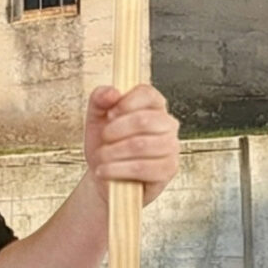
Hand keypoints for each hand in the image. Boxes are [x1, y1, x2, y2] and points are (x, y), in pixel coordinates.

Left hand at [82, 83, 180, 208]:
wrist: (104, 175)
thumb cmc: (104, 144)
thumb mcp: (96, 117)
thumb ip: (100, 98)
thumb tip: (113, 92)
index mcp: (154, 105)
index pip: (148, 93)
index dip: (125, 103)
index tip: (109, 115)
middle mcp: (168, 123)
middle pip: (143, 120)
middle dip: (115, 131)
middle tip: (104, 139)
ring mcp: (171, 147)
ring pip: (140, 145)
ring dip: (112, 153)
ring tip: (101, 158)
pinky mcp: (168, 169)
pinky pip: (141, 168)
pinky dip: (117, 170)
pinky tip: (105, 171)